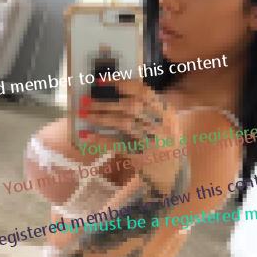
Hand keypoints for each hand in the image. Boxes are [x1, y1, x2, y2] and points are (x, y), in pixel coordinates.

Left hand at [84, 79, 183, 194]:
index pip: (144, 92)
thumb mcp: (162, 124)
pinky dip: (101, 140)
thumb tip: (112, 94)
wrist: (171, 175)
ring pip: (124, 124)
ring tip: (84, 115)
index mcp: (167, 112)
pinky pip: (118, 145)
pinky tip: (87, 136)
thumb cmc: (162, 145)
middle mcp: (164, 125)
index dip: (121, 84)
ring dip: (101, 118)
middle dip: (106, 102)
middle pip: (131, 107)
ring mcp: (155, 142)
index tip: (101, 81)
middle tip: (86, 101)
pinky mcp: (143, 158)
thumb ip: (145, 109)